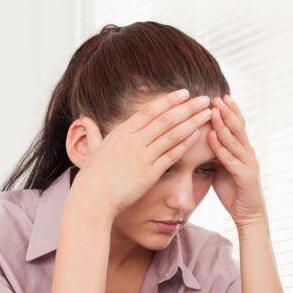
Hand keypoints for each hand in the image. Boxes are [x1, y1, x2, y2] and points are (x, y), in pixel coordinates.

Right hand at [73, 90, 212, 217]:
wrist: (91, 200)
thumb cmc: (91, 178)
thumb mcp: (91, 151)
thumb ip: (93, 134)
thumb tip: (85, 120)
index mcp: (121, 133)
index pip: (150, 111)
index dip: (169, 101)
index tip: (184, 93)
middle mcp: (133, 141)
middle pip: (166, 119)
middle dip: (187, 107)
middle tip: (205, 98)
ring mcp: (142, 156)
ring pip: (171, 134)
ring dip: (192, 122)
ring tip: (207, 113)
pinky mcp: (149, 173)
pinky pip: (171, 155)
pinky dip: (185, 143)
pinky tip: (197, 135)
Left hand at [208, 95, 267, 228]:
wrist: (248, 216)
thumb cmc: (234, 192)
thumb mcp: (222, 169)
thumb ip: (217, 154)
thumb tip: (203, 140)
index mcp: (243, 150)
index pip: (237, 126)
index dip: (229, 111)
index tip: (218, 97)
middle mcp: (248, 153)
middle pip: (238, 127)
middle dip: (227, 111)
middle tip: (216, 96)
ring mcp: (248, 163)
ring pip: (234, 139)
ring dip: (223, 124)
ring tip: (213, 109)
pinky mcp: (245, 175)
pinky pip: (230, 158)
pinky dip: (219, 146)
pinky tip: (211, 136)